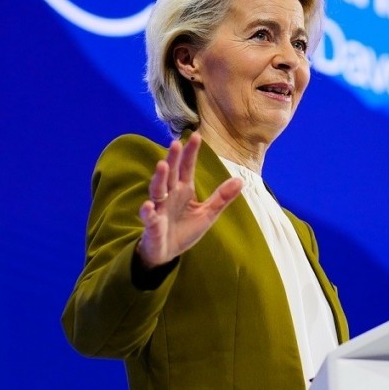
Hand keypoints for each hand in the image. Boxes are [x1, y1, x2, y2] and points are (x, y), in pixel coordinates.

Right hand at [136, 133, 242, 268]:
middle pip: (171, 173)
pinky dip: (148, 211)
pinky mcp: (152, 225)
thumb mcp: (207, 214)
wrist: (166, 253)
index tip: (196, 136)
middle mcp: (170, 195)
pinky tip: (149, 205)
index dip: (191, 153)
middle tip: (176, 143)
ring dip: (159, 178)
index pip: (187, 168)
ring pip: (157, 190)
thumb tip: (240, 181)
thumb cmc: (185, 230)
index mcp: (184, 190)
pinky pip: (149, 217)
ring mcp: (159, 209)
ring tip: (162, 165)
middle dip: (173, 158)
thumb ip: (221, 198)